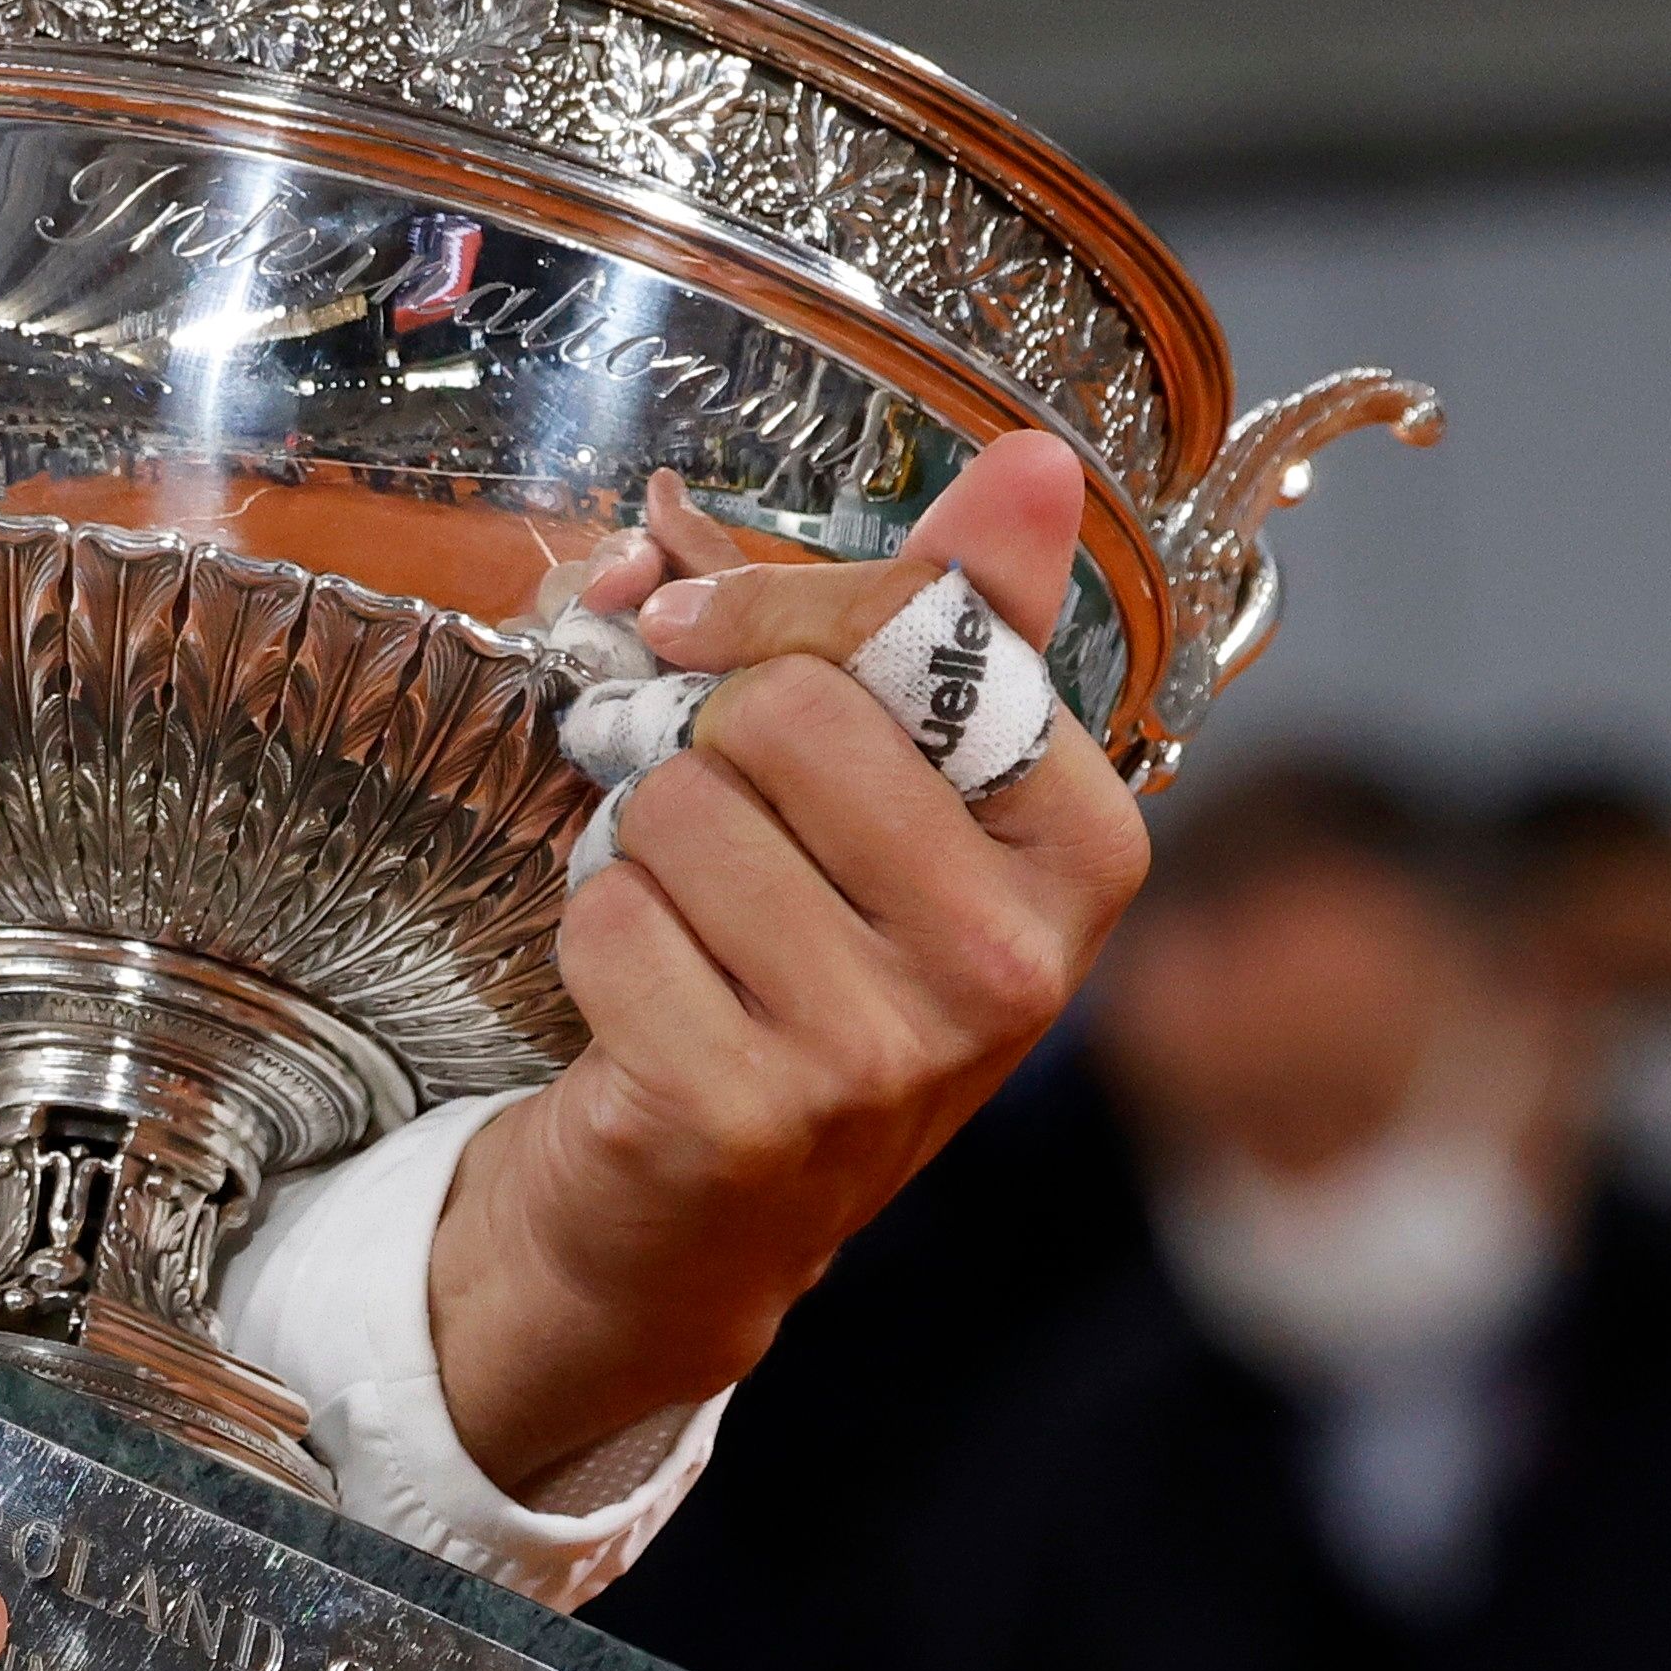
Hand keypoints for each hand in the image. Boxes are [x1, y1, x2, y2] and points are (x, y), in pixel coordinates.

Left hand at [429, 434, 1150, 1486]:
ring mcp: (883, 1051)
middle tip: (688, 800)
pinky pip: (607, 915)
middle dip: (694, 736)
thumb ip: (951, 619)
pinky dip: (592, 932)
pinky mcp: (743, 1111)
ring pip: (679, 808)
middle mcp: (1008, 962)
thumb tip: (1030, 459)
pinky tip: (646, 997)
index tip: (701, 628)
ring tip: (685, 916)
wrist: (697, 1211)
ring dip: (637, 843)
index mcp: (1078, 852)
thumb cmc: (800, 956)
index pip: (921, 629)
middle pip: (781, 713)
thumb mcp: (902, 790)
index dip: (776, 605)